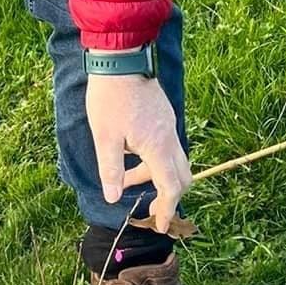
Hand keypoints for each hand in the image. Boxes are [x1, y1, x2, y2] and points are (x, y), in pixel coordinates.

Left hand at [86, 74, 190, 231]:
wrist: (121, 59)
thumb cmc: (110, 98)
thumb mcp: (105, 137)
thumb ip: (111, 169)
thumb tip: (114, 197)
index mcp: (158, 146)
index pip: (171, 187)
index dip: (168, 209)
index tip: (163, 226)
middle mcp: (169, 137)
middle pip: (180, 176)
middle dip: (167, 196)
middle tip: (150, 209)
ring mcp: (168, 125)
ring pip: (172, 160)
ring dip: (154, 176)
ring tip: (126, 179)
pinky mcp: (163, 116)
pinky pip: (166, 146)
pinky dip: (153, 160)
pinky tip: (130, 155)